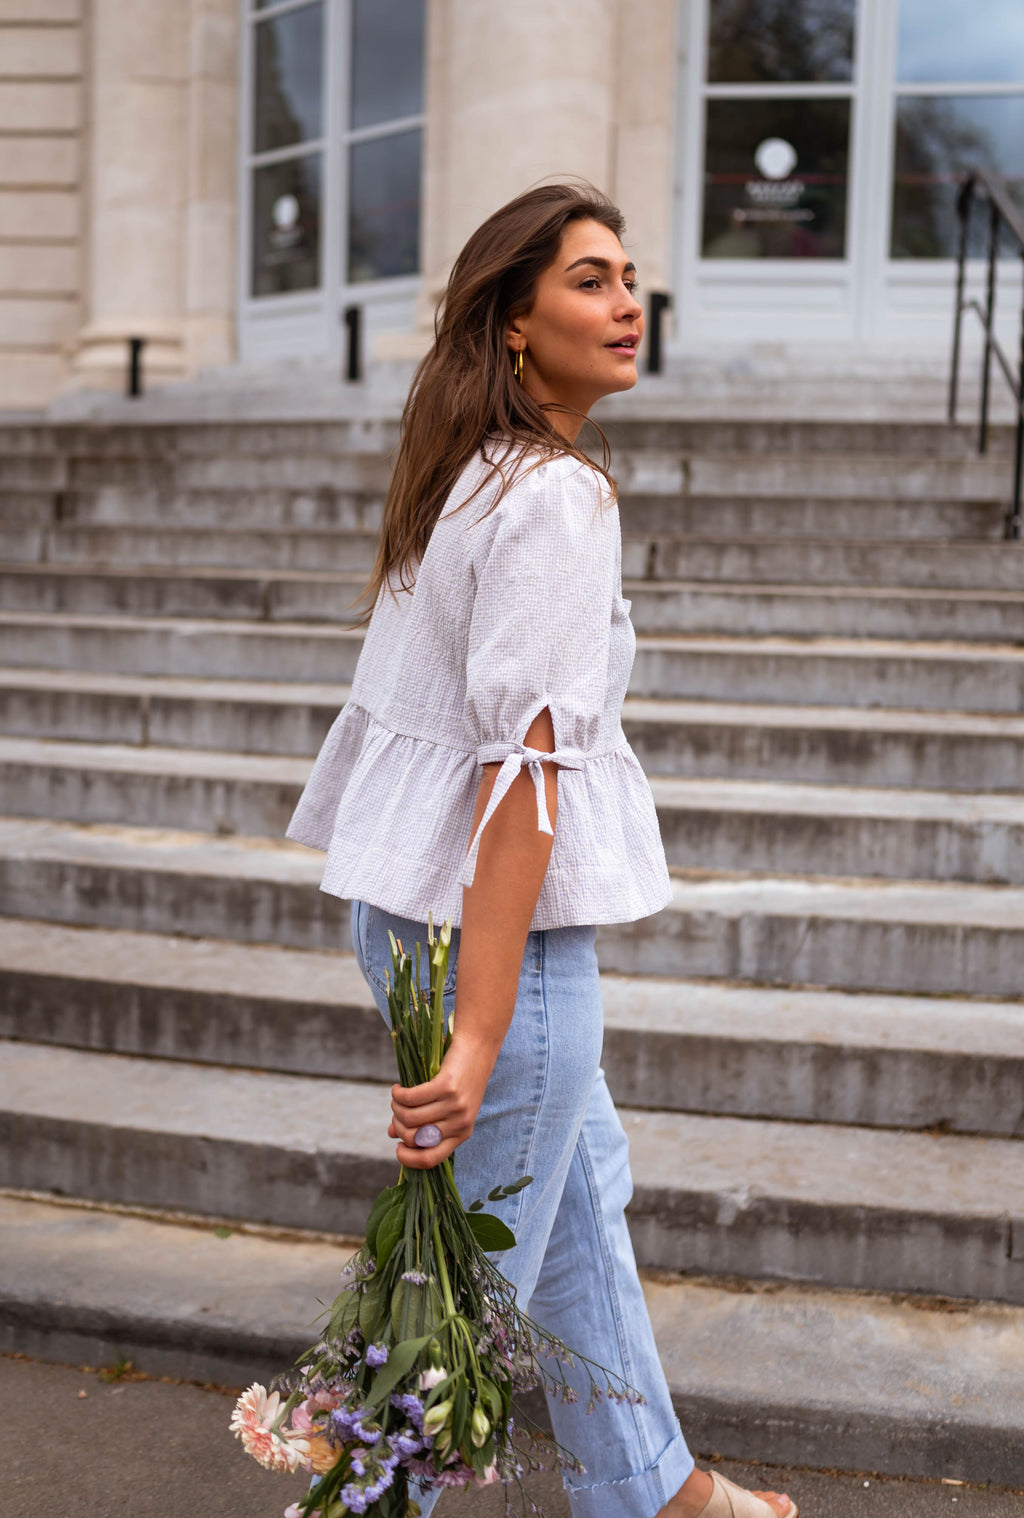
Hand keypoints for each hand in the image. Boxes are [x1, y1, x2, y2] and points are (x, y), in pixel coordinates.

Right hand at [388, 1033, 497, 1169]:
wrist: (477, 1048)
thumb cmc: (460, 1079)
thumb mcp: (446, 1107)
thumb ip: (422, 1123)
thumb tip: (393, 1135)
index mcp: (462, 1135)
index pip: (430, 1160)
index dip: (408, 1159)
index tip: (397, 1147)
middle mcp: (460, 1124)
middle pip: (414, 1137)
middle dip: (398, 1125)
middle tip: (396, 1111)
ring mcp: (454, 1106)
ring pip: (409, 1118)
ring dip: (395, 1108)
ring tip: (397, 1098)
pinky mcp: (446, 1087)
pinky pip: (411, 1098)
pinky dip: (398, 1095)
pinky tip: (397, 1089)